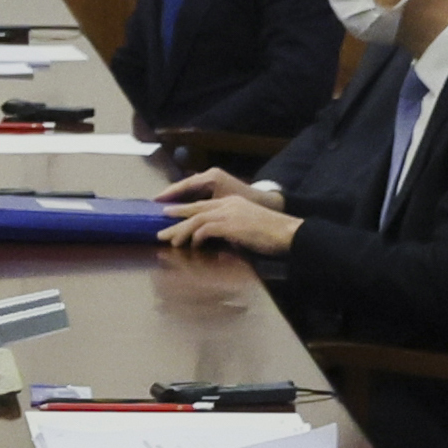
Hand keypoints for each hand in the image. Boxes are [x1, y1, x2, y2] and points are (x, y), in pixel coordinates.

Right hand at [155, 167, 267, 208]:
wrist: (268, 201)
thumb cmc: (248, 204)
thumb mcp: (225, 206)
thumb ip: (206, 211)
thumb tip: (189, 220)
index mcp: (211, 178)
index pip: (184, 185)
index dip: (168, 194)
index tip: (155, 202)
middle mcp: (210, 176)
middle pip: (184, 186)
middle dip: (169, 195)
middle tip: (153, 204)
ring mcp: (213, 180)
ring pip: (189, 189)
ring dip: (176, 198)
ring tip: (162, 207)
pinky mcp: (215, 186)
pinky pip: (195, 192)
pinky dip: (186, 199)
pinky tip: (178, 208)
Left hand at [160, 189, 302, 259]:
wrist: (287, 232)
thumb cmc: (270, 234)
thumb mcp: (245, 226)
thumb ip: (228, 228)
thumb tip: (213, 240)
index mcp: (231, 202)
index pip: (201, 205)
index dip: (183, 211)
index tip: (168, 217)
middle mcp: (227, 204)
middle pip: (194, 210)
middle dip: (175, 220)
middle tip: (160, 231)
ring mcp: (229, 213)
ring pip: (196, 220)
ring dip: (181, 231)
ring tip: (170, 241)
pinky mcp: (230, 224)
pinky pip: (205, 230)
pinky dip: (196, 238)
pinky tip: (193, 246)